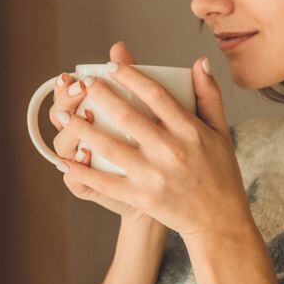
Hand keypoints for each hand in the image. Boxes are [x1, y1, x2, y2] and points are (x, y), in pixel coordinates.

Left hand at [54, 41, 252, 240]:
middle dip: (100, 96)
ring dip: (82, 129)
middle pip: (127, 116)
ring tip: (63, 116)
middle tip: (83, 83)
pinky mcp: (141, 197)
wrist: (218, 221)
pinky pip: (105, 182)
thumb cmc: (220, 173)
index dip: (131, 76)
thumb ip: (209, 95)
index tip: (112, 65)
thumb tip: (200, 62)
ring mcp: (154, 175)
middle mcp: (170, 151)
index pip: (155, 94)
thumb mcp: (221, 131)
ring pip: (109, 146)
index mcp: (189, 130)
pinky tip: (64, 160)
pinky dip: (82, 171)